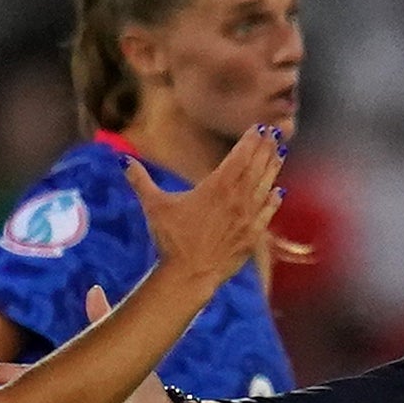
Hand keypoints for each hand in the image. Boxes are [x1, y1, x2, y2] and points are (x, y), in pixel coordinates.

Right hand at [123, 125, 284, 284]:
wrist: (189, 274)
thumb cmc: (171, 239)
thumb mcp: (154, 205)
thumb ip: (140, 180)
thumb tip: (123, 160)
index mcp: (217, 186)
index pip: (240, 156)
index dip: (250, 141)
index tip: (259, 128)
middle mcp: (238, 198)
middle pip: (257, 167)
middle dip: (266, 148)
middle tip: (275, 133)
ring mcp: (248, 218)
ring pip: (265, 186)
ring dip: (273, 168)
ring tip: (280, 153)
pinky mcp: (252, 237)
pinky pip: (268, 213)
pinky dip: (274, 200)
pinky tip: (278, 191)